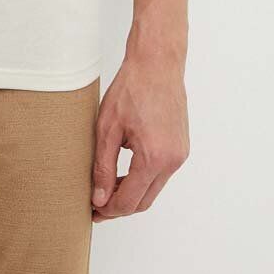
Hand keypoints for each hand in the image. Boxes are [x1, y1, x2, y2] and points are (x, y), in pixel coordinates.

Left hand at [91, 52, 189, 220]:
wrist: (157, 63)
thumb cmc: (131, 88)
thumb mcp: (107, 128)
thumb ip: (103, 166)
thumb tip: (99, 198)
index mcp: (153, 158)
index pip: (129, 201)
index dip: (108, 210)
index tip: (92, 209)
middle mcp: (172, 161)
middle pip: (143, 201)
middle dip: (119, 206)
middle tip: (96, 203)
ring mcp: (179, 155)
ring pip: (153, 189)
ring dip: (131, 192)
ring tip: (106, 187)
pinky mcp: (181, 147)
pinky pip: (161, 174)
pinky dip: (143, 178)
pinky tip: (124, 170)